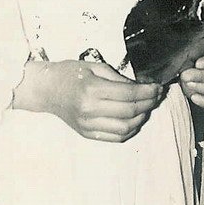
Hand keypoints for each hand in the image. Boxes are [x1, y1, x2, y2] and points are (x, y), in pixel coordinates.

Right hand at [19, 59, 162, 141]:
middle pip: (130, 111)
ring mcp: (88, 125)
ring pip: (126, 128)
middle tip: (157, 95)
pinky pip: (116, 137)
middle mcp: (90, 110)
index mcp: (92, 90)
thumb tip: (141, 87)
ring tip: (146, 106)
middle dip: (149, 103)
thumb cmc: (69, 74)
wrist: (45, 89)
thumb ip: (118, 78)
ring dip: (141, 118)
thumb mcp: (94, 67)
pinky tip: (134, 119)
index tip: (158, 87)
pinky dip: (130, 130)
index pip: (129, 94)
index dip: (148, 91)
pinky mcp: (87, 134)